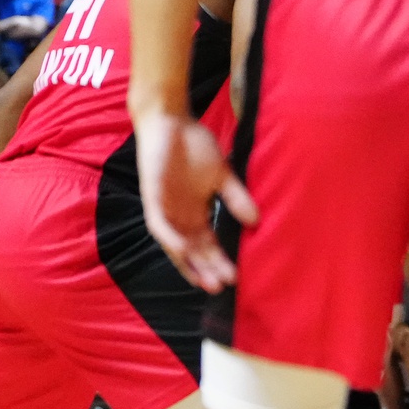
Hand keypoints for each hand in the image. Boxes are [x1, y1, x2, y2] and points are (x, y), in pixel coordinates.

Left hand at [134, 110, 255, 293]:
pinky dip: (170, 238)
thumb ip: (236, 198)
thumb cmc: (194, 146)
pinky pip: (159, 225)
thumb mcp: (222, 175)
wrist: (170, 122)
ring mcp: (165, 210)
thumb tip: (256, 220)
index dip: (219, 261)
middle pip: (194, 251)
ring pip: (176, 245)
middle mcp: (180, 216)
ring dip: (188, 263)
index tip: (235, 278)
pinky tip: (183, 250)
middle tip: (223, 286)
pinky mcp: (152, 199)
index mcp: (196, 212)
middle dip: (207, 269)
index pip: (208, 244)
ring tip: (204, 281)